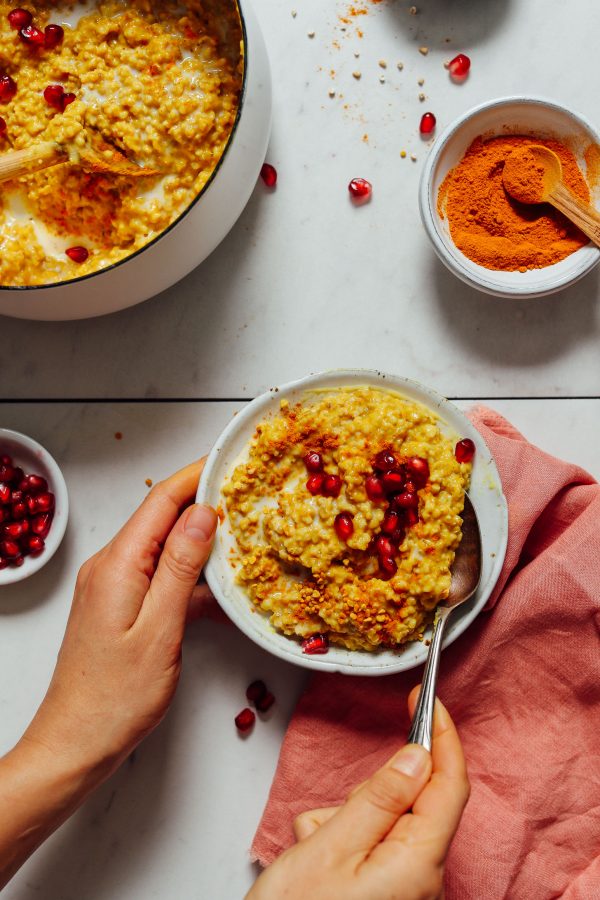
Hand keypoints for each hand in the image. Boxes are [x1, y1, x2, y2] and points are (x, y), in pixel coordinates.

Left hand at [0, 460, 217, 888]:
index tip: (232, 463)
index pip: (162, 502)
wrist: (76, 744)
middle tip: (248, 497)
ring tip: (242, 535)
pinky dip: (188, 575)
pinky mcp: (120, 607)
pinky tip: (217, 585)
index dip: (198, 477)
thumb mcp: (159, 629)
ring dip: (200, 540)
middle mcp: (109, 567)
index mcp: (117, 565)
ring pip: (162, 547)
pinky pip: (158, 575)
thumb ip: (180, 567)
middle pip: (161, 518)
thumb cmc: (115, 698)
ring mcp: (112, 586)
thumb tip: (202, 515)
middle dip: (204, 503)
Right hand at [248, 690, 468, 899]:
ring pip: (384, 821)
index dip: (443, 737)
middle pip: (412, 802)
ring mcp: (404, 889)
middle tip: (331, 814)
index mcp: (419, 863)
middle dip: (369, 792)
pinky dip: (341, 838)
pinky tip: (313, 860)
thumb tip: (418, 756)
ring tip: (311, 850)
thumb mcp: (331, 846)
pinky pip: (372, 845)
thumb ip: (379, 797)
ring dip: (347, 818)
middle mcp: (422, 879)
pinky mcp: (384, 894)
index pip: (450, 785)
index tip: (428, 702)